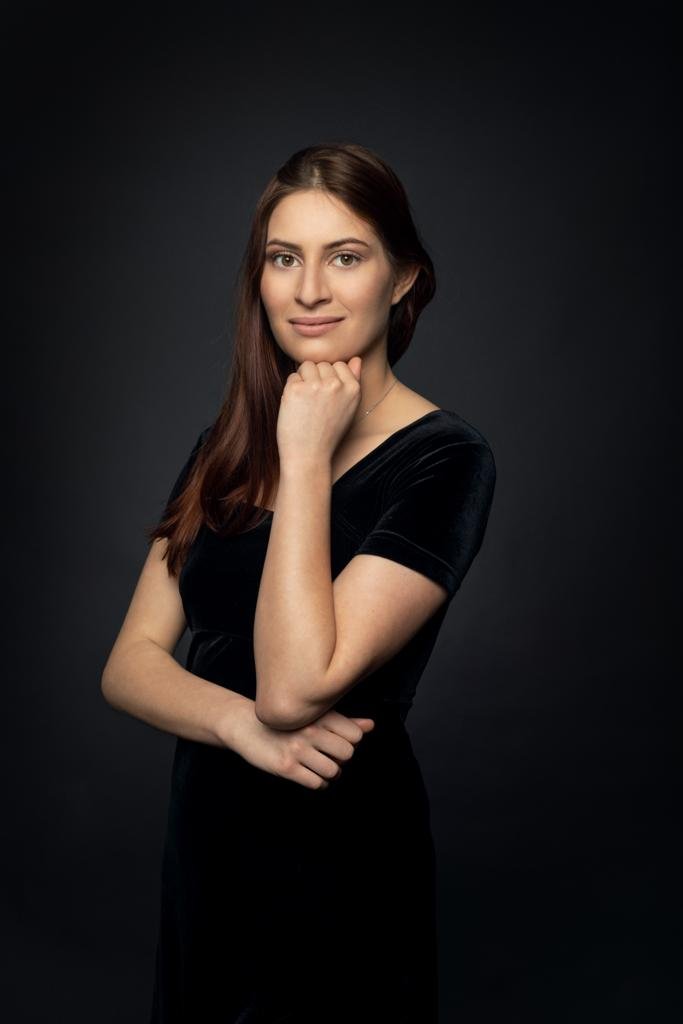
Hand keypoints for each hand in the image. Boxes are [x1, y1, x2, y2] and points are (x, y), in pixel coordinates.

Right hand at [225, 698, 374, 789]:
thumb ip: (343, 722)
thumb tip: (370, 725)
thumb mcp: (313, 716)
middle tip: (328, 755)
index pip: (355, 735)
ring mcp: (298, 749)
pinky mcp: (286, 767)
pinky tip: (308, 774)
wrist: (247, 726)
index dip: (350, 742)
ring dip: (329, 773)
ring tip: (318, 766)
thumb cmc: (285, 722)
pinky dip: (317, 782)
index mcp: (318, 715)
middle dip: (340, 758)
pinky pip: (316, 783)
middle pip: (347, 754)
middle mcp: (310, 730)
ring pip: (333, 771)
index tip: (337, 741)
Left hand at [277, 357, 362, 468]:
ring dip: (303, 381)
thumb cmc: (327, 434)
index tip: (327, 399)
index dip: (330, 379)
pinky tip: (297, 408)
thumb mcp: (348, 408)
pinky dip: (291, 390)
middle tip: (315, 404)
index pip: (338, 364)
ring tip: (306, 404)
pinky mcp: (296, 390)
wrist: (309, 456)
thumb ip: (353, 381)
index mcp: (353, 388)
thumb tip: (356, 359)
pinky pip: (292, 377)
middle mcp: (336, 385)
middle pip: (322, 364)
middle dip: (316, 378)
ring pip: (306, 366)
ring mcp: (315, 386)